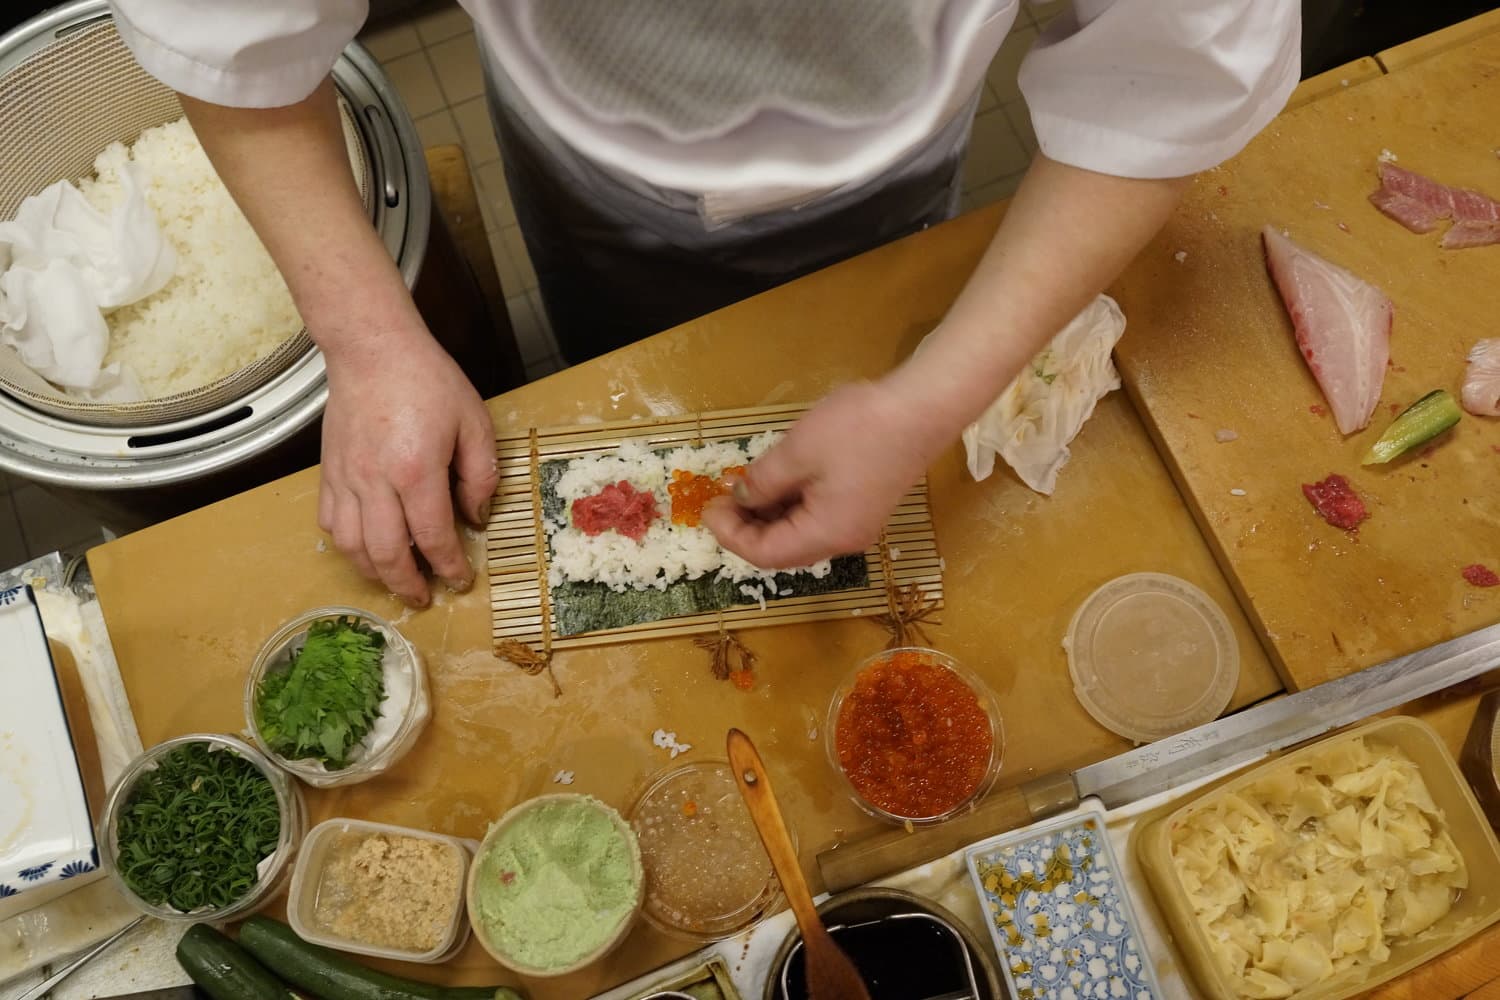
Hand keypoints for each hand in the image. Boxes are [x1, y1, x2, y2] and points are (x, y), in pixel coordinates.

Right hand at [317, 330, 497, 606]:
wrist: (372, 349)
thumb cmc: (427, 381)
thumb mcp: (474, 422)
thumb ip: (480, 475)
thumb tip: (476, 518)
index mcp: (416, 471)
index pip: (434, 536)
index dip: (448, 566)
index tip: (460, 580)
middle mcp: (375, 481)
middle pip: (387, 553)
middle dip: (408, 584)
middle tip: (424, 598)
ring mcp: (346, 478)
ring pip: (352, 546)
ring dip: (374, 573)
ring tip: (396, 581)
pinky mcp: (327, 471)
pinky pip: (329, 522)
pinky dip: (347, 545)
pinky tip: (365, 548)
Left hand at [703, 380, 949, 567]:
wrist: (924, 408)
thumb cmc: (859, 428)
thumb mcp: (797, 451)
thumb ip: (763, 481)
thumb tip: (742, 498)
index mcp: (826, 534)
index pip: (765, 554)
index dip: (730, 535)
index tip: (709, 506)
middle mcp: (844, 540)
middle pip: (784, 549)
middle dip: (747, 527)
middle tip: (723, 495)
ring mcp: (858, 524)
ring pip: (801, 533)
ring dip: (769, 514)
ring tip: (746, 483)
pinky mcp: (866, 505)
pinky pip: (819, 517)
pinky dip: (792, 504)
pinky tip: (779, 479)